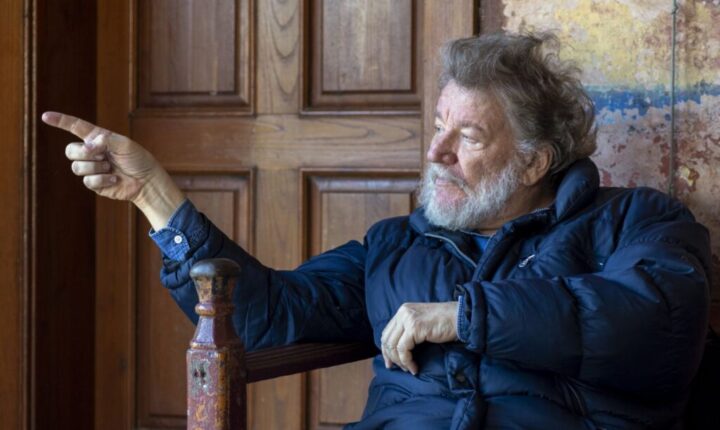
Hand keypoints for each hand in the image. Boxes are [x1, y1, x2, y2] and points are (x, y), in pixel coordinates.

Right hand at [41, 111, 184, 228]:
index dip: (60, 121)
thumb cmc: (138, 159)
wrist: (146, 180)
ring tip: (111, 167)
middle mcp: (92, 152)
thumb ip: (106, 140)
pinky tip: (115, 178)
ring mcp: (92, 168)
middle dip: (83, 152)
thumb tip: (90, 144)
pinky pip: (88, 181)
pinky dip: (103, 179)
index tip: (46, 116)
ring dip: (96, 167)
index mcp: (98, 138)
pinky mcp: (95, 184)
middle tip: (101, 154)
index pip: (75, 127)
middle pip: (70, 150)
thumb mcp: (125, 144)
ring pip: (76, 167)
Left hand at [380, 302, 457, 374]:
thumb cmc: (446, 323)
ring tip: (409, 369)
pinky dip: (407, 361)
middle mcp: (403, 312)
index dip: (386, 348)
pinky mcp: (414, 327)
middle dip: (390, 356)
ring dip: (400, 361)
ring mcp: (408, 319)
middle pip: (387, 339)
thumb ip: (409, 330)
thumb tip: (398, 349)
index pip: (387, 331)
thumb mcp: (422, 323)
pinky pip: (403, 349)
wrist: (461, 317)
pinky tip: (414, 367)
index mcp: (404, 310)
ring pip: (394, 345)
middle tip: (395, 368)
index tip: (390, 362)